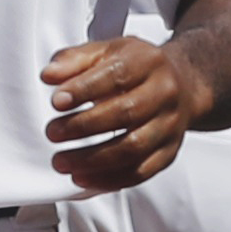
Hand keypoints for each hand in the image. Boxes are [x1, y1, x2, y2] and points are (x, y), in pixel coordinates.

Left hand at [41, 32, 212, 192]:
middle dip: (83, 126)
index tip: (57, 102)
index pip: (117, 76)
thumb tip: (49, 75)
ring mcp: (170, 126)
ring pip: (133, 148)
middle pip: (126, 113)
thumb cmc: (137, 68)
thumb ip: (74, 61)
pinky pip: (140, 172)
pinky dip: (108, 179)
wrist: (181, 85)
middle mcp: (165, 93)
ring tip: (61, 161)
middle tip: (53, 133)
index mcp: (148, 62)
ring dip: (92, 159)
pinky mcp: (169, 152)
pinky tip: (82, 177)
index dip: (84, 90)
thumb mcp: (106, 52)